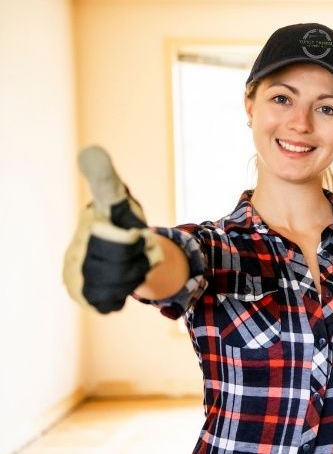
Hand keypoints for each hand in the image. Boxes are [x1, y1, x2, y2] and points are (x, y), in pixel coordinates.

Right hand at [62, 146, 163, 312]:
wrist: (113, 250)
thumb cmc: (116, 220)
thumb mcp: (117, 200)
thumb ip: (106, 179)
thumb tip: (91, 151)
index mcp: (82, 233)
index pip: (120, 243)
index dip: (134, 240)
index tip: (136, 233)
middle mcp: (72, 260)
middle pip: (123, 268)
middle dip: (139, 258)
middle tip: (140, 248)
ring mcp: (76, 283)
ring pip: (122, 287)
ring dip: (136, 274)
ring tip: (133, 261)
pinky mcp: (86, 301)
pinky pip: (114, 302)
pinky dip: (126, 292)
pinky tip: (123, 279)